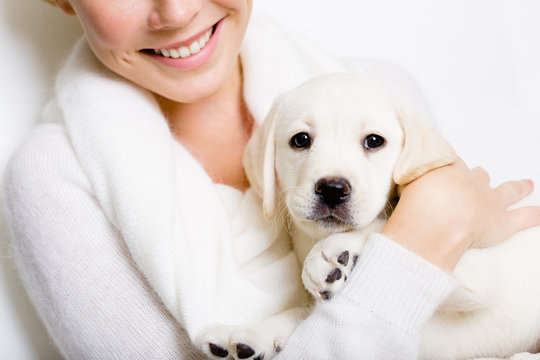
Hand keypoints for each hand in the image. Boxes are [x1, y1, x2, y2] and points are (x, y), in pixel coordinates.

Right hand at [382, 157, 539, 270]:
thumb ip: (407, 170)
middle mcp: (472, 183)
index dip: (447, 165)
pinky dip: (535, 215)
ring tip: (525, 184)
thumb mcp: (405, 176)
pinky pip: (524, 217)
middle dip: (477, 176)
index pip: (451, 163)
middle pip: (478, 176)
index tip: (443, 163)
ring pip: (507, 191)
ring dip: (516, 188)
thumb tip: (402, 159)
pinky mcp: (501, 222)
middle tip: (477, 174)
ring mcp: (489, 202)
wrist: (435, 217)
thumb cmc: (417, 198)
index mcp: (449, 170)